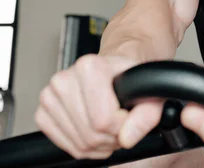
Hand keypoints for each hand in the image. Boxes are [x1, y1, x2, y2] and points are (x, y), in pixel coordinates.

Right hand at [35, 54, 163, 159]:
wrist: (114, 67)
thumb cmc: (129, 75)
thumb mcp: (150, 88)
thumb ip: (147, 114)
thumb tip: (127, 137)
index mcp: (89, 67)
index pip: (104, 120)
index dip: (123, 127)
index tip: (129, 115)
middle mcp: (64, 79)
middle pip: (91, 134)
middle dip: (112, 138)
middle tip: (122, 125)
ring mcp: (50, 96)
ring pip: (78, 143)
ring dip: (100, 145)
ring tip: (111, 127)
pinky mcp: (43, 113)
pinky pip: (64, 144)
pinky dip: (83, 146)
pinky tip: (96, 132)